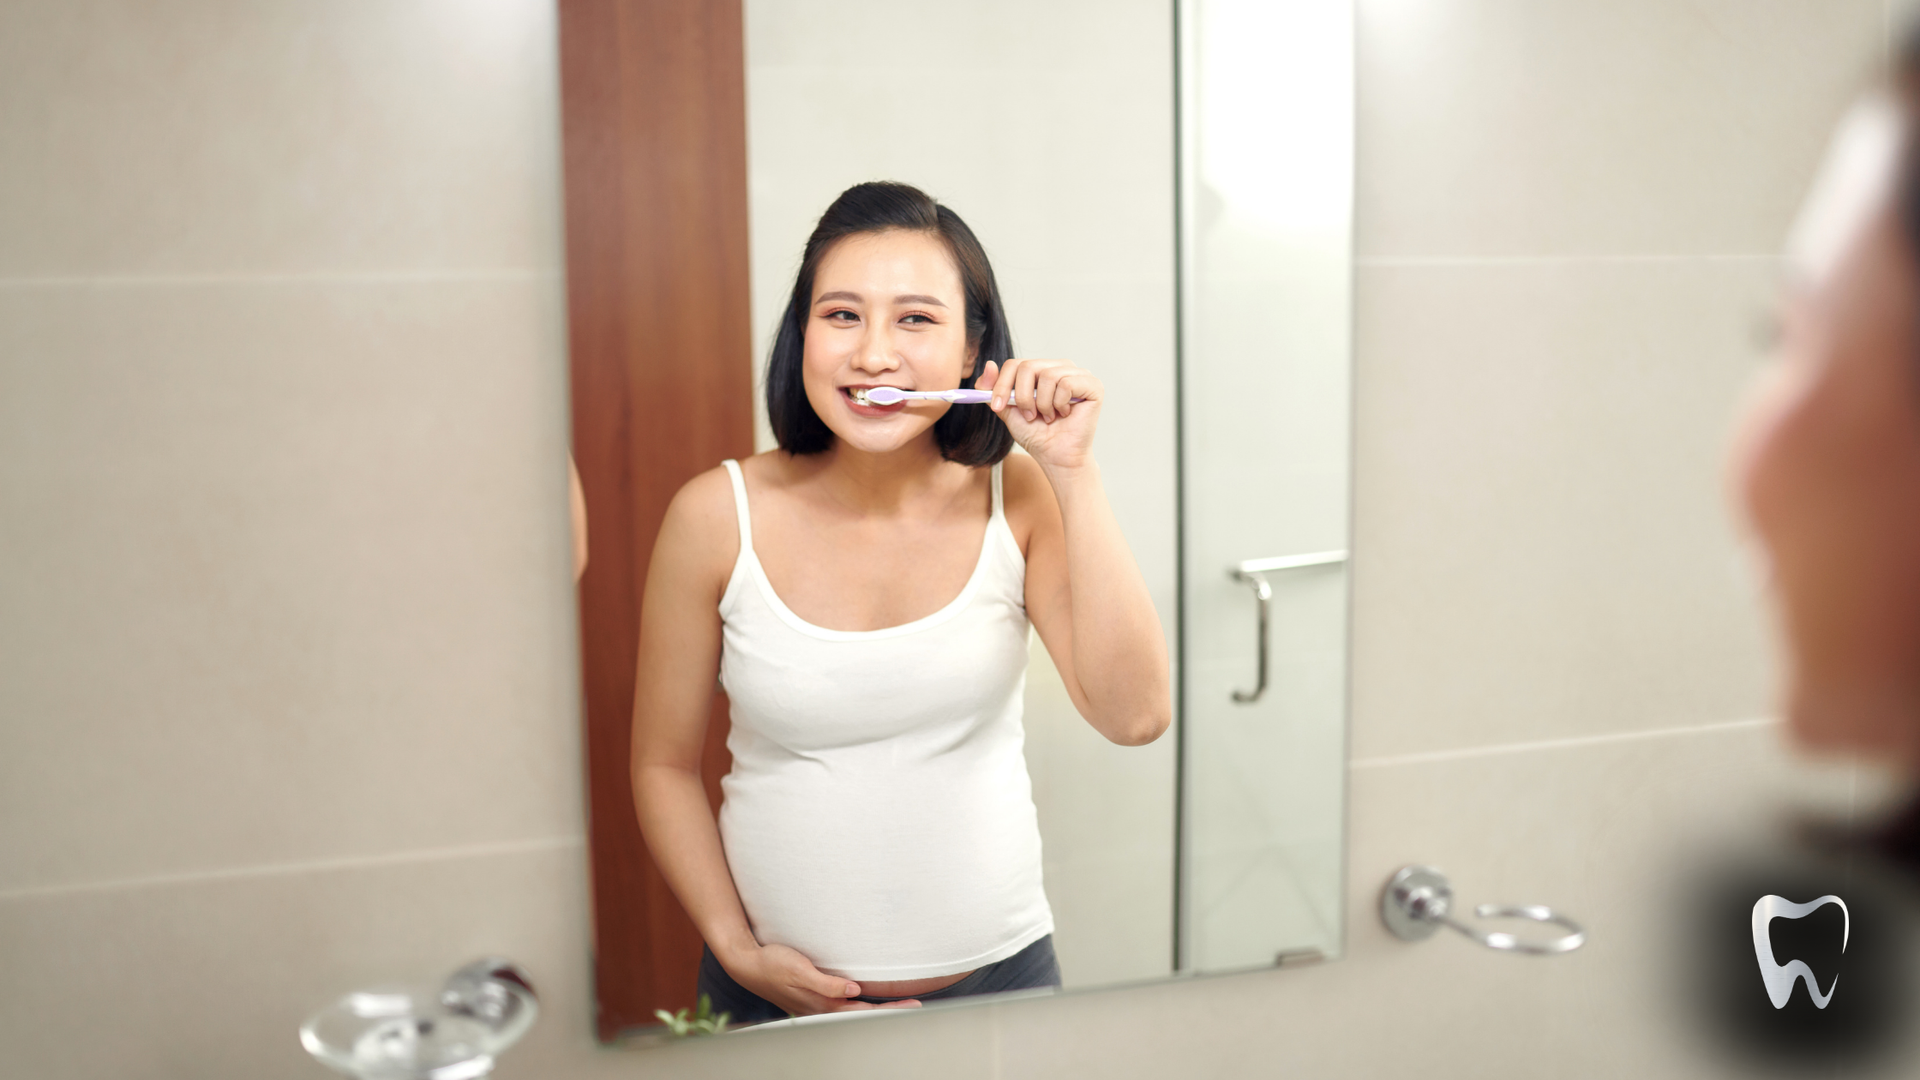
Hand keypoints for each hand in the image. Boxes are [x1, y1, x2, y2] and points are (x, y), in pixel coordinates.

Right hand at [723, 942, 922, 1016]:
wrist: (746, 963)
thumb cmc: (772, 964)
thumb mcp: (799, 970)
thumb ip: (826, 984)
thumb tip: (854, 991)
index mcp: (822, 1004)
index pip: (863, 1012)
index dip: (889, 1010)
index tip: (911, 1005)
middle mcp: (822, 1008)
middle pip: (862, 1015)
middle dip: (888, 1011)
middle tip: (914, 1005)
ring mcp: (817, 1004)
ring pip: (853, 1012)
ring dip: (875, 1009)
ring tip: (896, 1004)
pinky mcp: (812, 997)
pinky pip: (842, 1005)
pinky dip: (859, 1004)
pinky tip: (863, 998)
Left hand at [976, 358, 1101, 471]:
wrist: (1056, 457)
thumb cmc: (1036, 435)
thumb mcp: (1008, 411)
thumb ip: (994, 389)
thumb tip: (989, 364)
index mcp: (1041, 370)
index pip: (1015, 364)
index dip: (1002, 384)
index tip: (997, 406)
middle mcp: (1060, 367)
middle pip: (1028, 366)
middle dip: (1023, 397)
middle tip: (1030, 416)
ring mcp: (1078, 374)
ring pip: (1048, 376)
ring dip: (1043, 404)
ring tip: (1049, 417)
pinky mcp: (1093, 385)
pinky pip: (1066, 384)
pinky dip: (1060, 403)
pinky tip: (1064, 414)